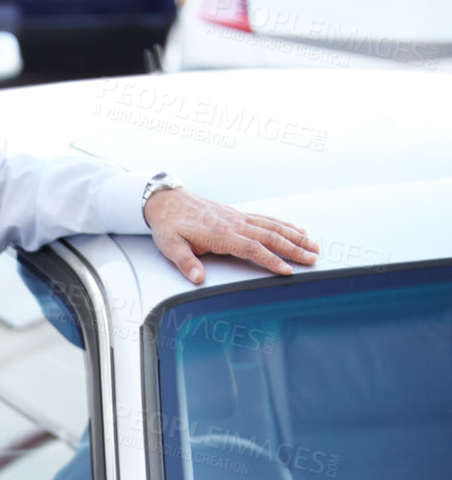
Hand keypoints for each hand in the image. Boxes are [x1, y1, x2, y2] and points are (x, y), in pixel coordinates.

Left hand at [144, 188, 317, 283]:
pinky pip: (267, 219)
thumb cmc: (169, 224)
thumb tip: (197, 278)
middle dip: (294, 248)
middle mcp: (234, 223)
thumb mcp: (171, 246)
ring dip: (295, 236)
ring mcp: (238, 217)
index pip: (252, 249)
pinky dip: (284, 225)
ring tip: (313, 245)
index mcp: (220, 234)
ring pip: (273, 226)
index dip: (271, 260)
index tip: (287, 269)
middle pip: (270, 236)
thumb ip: (186, 263)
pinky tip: (296, 230)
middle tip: (312, 258)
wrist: (167, 201)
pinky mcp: (238, 214)